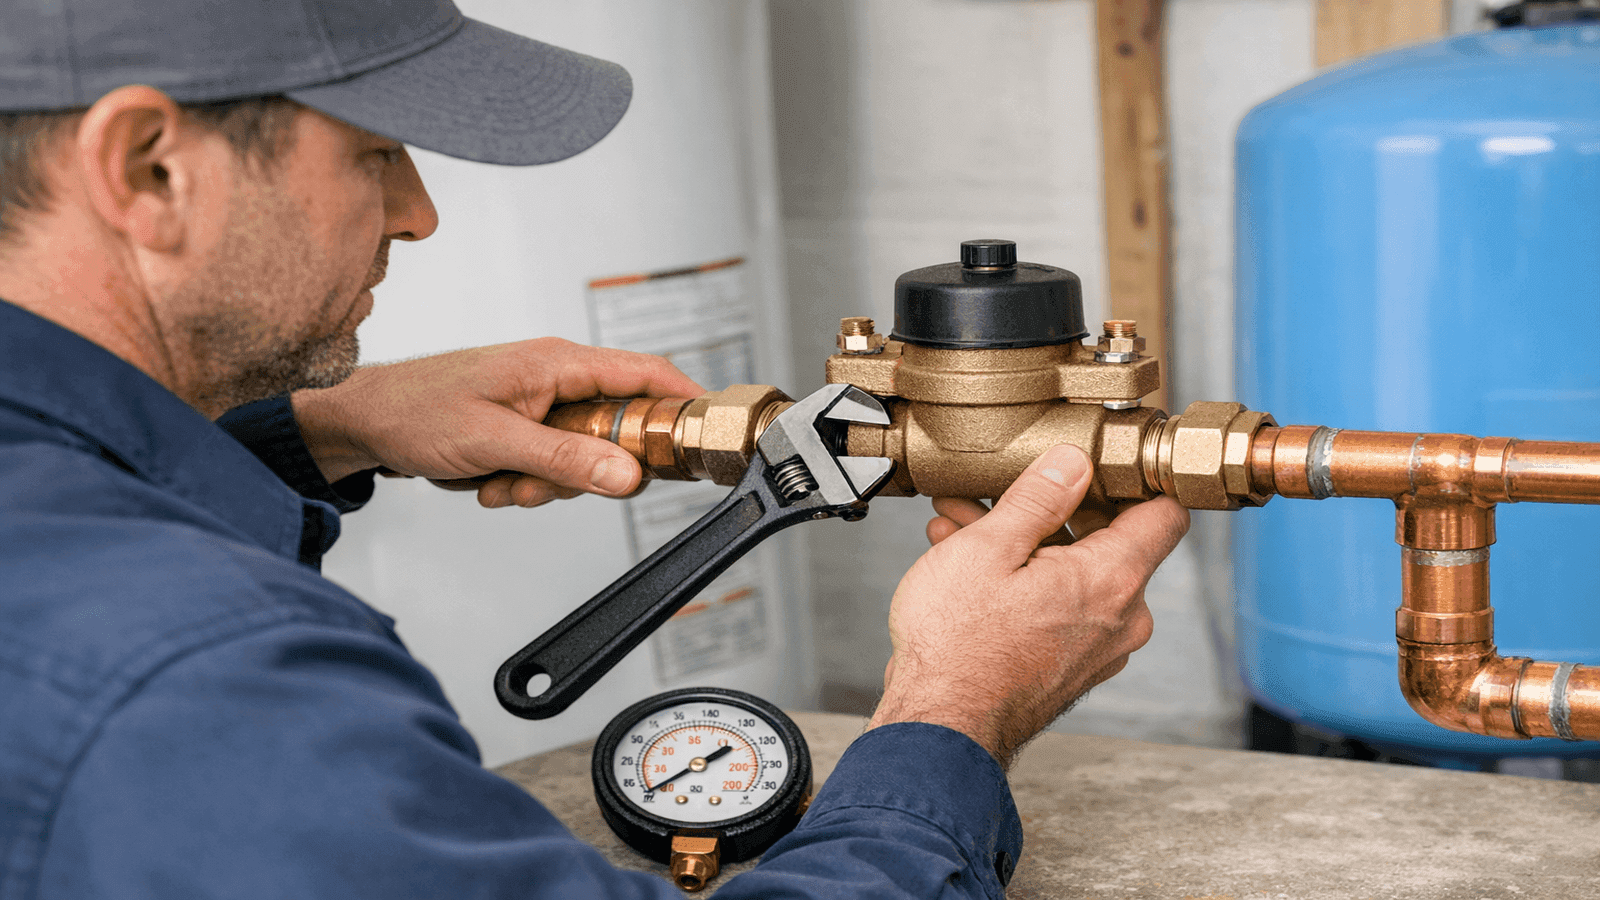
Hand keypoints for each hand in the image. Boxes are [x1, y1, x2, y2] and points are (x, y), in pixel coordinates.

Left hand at [290, 338, 702, 507]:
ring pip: (583, 456)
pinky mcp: (524, 427)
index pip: (645, 373)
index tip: (708, 433)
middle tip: (545, 484)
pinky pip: (552, 465)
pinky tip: (488, 479)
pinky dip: (525, 483)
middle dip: (587, 471)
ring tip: (500, 481)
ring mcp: (540, 403)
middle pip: (617, 429)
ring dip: (546, 483)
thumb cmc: (413, 411)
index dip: (685, 400)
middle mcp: (555, 377)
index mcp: (558, 362)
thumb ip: (566, 461)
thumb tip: (629, 476)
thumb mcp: (495, 442)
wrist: (362, 423)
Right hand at [865, 444, 1188, 769]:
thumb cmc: (958, 646)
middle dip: (1051, 509)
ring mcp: (1098, 649)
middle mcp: (1121, 619)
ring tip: (963, 527)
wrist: (939, 727)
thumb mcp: (988, 548)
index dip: (1139, 480)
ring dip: (1026, 545)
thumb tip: (1072, 463)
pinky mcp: (1071, 668)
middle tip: (999, 492)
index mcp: (1113, 580)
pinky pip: (1061, 608)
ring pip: (1075, 574)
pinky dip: (1025, 583)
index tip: (1105, 461)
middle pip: (1109, 540)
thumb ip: (1037, 498)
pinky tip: (968, 567)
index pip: (1165, 513)